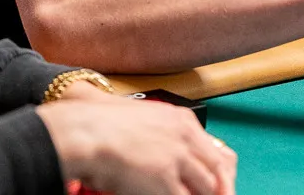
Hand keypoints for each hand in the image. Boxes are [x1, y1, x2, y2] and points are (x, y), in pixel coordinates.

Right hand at [37, 91, 235, 194]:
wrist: (86, 133)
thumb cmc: (101, 125)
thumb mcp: (142, 117)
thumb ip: (161, 132)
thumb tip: (164, 152)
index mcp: (183, 120)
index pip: (216, 151)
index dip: (217, 172)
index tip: (217, 184)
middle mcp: (186, 138)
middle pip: (217, 171)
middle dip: (215, 187)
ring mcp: (178, 160)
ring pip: (207, 188)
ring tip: (183, 194)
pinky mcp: (166, 182)